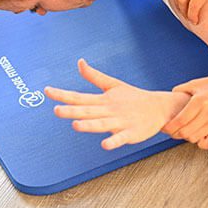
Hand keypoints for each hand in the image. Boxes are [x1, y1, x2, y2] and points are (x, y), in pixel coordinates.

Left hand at [45, 60, 183, 150]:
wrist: (160, 107)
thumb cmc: (133, 98)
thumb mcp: (113, 85)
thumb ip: (94, 76)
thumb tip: (79, 62)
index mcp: (103, 100)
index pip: (79, 97)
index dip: (63, 95)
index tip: (47, 91)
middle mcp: (109, 110)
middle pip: (88, 111)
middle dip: (72, 110)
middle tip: (56, 110)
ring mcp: (120, 121)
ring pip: (102, 124)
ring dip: (89, 125)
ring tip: (76, 125)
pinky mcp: (131, 132)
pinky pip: (121, 138)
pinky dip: (114, 140)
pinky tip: (105, 144)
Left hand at [163, 75, 207, 142]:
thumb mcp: (201, 82)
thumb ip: (184, 88)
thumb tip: (172, 93)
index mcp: (199, 102)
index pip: (179, 121)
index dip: (169, 127)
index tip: (165, 126)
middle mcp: (206, 114)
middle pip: (184, 133)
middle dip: (174, 134)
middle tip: (171, 130)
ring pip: (193, 139)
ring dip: (185, 137)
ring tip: (183, 131)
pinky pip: (206, 142)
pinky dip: (199, 141)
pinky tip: (197, 135)